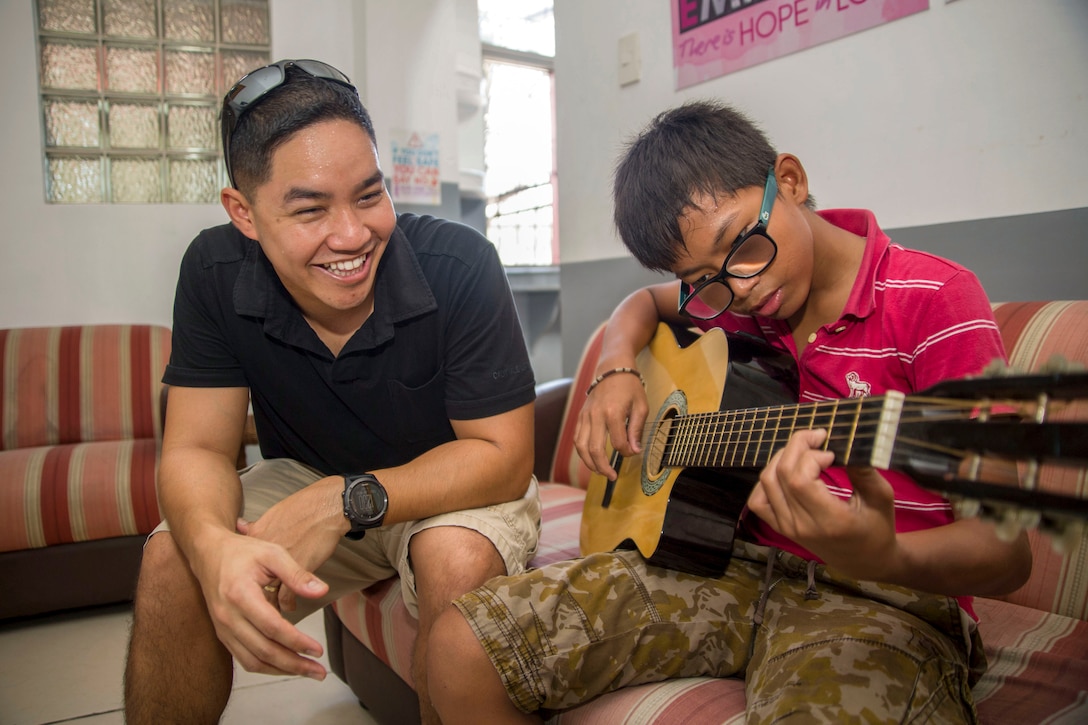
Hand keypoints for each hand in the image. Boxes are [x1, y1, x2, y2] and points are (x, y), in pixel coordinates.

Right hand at [194, 530, 328, 679]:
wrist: (209, 553)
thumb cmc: (242, 552)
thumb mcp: (273, 554)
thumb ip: (297, 574)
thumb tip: (322, 591)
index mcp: (240, 595)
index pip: (272, 627)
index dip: (296, 642)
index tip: (318, 650)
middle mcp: (228, 617)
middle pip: (263, 651)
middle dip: (294, 664)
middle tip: (319, 671)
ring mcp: (223, 628)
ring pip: (253, 661)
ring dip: (282, 670)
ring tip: (307, 671)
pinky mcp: (223, 634)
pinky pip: (244, 658)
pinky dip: (267, 666)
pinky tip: (286, 665)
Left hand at [237, 476, 343, 611]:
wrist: (325, 507)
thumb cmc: (304, 508)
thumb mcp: (272, 514)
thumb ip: (255, 525)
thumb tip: (240, 525)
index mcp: (254, 539)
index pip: (243, 568)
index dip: (247, 581)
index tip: (250, 589)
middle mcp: (261, 555)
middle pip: (252, 585)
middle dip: (255, 598)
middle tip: (260, 607)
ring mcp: (278, 564)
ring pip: (266, 595)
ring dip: (271, 606)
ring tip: (275, 612)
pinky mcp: (296, 572)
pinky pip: (286, 597)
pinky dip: (288, 604)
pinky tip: (290, 606)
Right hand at [574, 371, 647, 478]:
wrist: (612, 369)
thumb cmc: (630, 387)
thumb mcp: (641, 406)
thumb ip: (636, 430)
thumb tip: (634, 451)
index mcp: (613, 413)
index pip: (618, 442)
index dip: (626, 452)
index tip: (633, 453)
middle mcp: (596, 415)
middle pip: (594, 448)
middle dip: (603, 466)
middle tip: (612, 476)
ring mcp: (585, 416)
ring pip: (581, 446)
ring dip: (589, 463)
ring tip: (600, 472)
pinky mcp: (581, 416)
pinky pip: (577, 438)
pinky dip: (582, 452)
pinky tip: (590, 459)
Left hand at [746, 428, 900, 581]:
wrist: (864, 561)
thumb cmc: (878, 529)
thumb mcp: (881, 498)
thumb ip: (864, 471)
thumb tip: (848, 443)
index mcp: (829, 521)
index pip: (800, 480)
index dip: (811, 456)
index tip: (831, 452)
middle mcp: (802, 525)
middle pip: (781, 474)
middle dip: (797, 446)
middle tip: (817, 437)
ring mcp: (787, 528)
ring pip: (767, 482)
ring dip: (782, 457)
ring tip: (804, 451)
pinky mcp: (779, 527)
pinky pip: (758, 500)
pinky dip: (767, 480)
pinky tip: (786, 472)